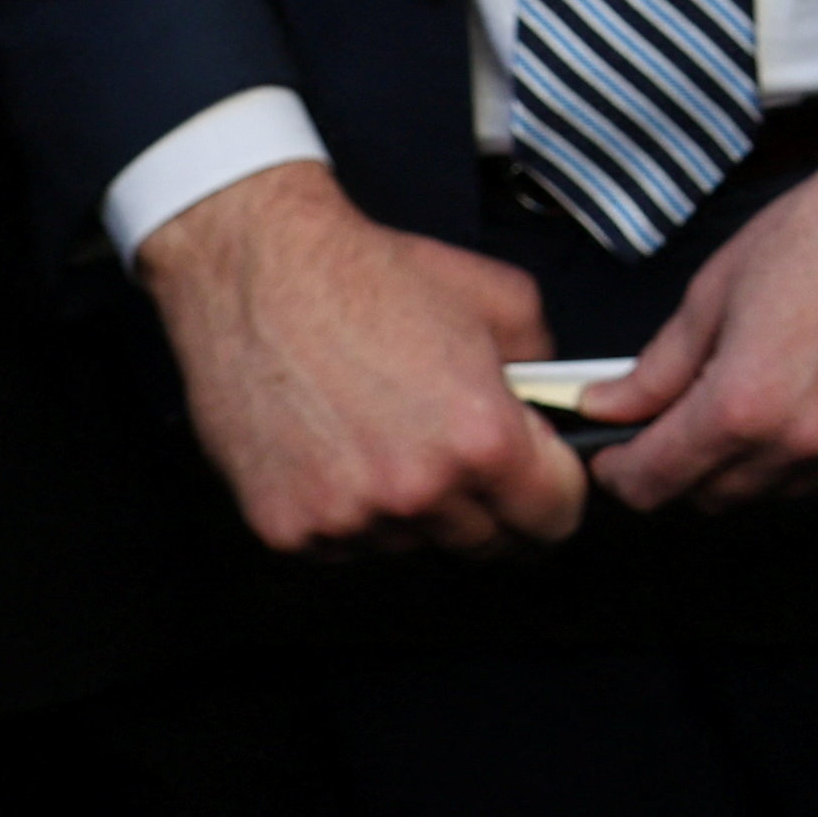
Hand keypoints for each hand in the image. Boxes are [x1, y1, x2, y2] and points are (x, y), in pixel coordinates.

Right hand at [134, 160, 589, 556]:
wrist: (260, 271)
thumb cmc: (370, 277)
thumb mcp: (502, 299)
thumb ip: (546, 367)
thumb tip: (555, 405)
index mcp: (481, 440)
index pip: (554, 518)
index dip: (557, 495)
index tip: (545, 483)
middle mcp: (417, 492)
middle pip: (487, 543)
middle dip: (492, 505)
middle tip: (466, 456)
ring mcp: (348, 518)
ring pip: (413, 545)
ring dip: (416, 511)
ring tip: (390, 437)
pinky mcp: (288, 528)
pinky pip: (346, 545)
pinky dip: (351, 512)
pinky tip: (340, 450)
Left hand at [584, 113, 817, 509]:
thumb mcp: (719, 286)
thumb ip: (660, 365)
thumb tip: (609, 406)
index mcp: (743, 403)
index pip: (655, 483)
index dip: (623, 471)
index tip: (619, 455)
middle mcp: (803, 443)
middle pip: (713, 499)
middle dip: (686, 466)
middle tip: (690, 413)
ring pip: (776, 495)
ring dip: (753, 464)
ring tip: (767, 393)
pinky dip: (814, 458)